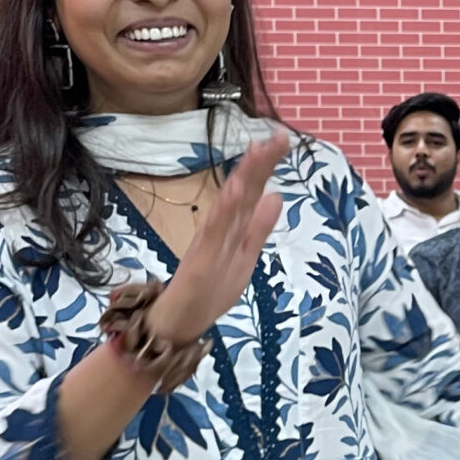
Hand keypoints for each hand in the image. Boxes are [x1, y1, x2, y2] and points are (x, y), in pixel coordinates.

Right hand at [148, 131, 286, 341]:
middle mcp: (221, 228)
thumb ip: (258, 227)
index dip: (266, 166)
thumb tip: (277, 196)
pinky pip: (212, 232)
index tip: (282, 138)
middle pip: (242, 191)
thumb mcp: (245, 256)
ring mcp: (209, 242)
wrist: (177, 323)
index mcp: (234, 228)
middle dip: (260, 164)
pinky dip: (223, 212)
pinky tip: (234, 192)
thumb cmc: (208, 290)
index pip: (253, 191)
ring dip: (242, 178)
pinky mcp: (200, 261)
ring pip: (228, 205)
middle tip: (278, 136)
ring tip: (257, 152)